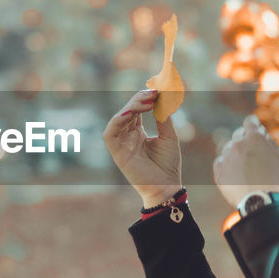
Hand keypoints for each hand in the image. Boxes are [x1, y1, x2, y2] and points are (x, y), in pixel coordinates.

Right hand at [103, 89, 181, 207]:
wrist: (166, 186)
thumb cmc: (168, 165)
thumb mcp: (169, 136)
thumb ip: (163, 117)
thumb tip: (162, 97)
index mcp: (138, 132)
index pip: (136, 109)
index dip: (144, 98)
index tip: (157, 90)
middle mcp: (128, 136)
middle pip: (127, 110)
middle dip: (139, 99)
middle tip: (154, 93)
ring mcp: (121, 144)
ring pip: (118, 118)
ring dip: (131, 107)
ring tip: (147, 102)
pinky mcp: (116, 153)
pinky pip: (110, 133)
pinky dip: (117, 121)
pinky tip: (131, 113)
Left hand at [213, 115, 278, 209]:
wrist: (260, 202)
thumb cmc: (274, 180)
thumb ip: (269, 141)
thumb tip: (261, 133)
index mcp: (254, 138)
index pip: (250, 122)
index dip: (253, 126)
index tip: (254, 130)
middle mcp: (238, 144)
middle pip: (238, 134)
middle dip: (246, 140)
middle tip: (253, 154)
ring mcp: (226, 157)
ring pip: (229, 148)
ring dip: (236, 153)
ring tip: (246, 168)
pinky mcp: (219, 171)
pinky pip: (221, 161)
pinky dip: (227, 165)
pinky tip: (236, 173)